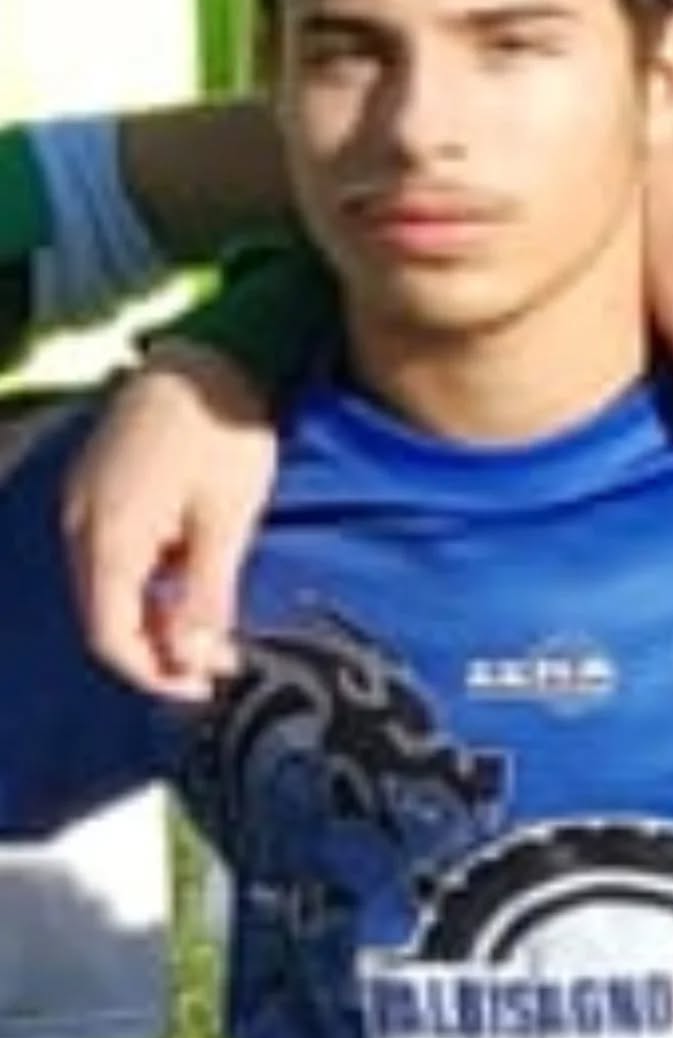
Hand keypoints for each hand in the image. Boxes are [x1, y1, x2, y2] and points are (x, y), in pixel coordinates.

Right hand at [63, 342, 276, 700]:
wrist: (211, 353)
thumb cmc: (224, 433)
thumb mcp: (228, 520)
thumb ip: (205, 595)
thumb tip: (193, 660)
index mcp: (108, 537)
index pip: (110, 636)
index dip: (154, 674)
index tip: (206, 685)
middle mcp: (79, 522)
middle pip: (104, 614)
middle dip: (158, 648)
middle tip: (221, 660)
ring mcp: (84, 498)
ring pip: (108, 585)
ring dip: (154, 614)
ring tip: (213, 623)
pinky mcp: (100, 482)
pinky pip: (113, 551)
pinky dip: (147, 578)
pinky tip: (191, 577)